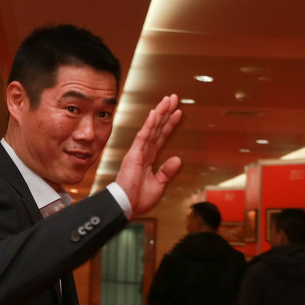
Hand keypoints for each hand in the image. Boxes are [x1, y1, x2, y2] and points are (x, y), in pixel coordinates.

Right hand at [114, 94, 182, 215]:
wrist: (126, 206)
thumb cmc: (138, 199)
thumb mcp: (158, 185)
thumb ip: (167, 172)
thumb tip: (177, 159)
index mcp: (148, 158)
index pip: (161, 137)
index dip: (169, 124)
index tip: (178, 113)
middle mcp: (143, 152)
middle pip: (157, 128)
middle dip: (166, 113)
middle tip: (174, 98)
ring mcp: (138, 152)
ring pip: (151, 129)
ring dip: (160, 114)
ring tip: (168, 101)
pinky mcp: (134, 155)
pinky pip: (143, 137)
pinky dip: (149, 125)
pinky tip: (155, 114)